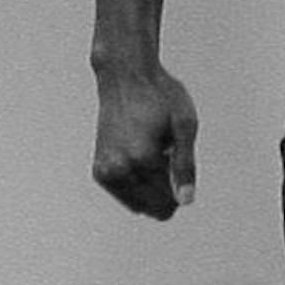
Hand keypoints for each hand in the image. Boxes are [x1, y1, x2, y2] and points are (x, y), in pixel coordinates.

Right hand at [91, 63, 198, 219]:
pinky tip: (141, 156)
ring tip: (153, 152)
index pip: (168, 202)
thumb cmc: (159, 96)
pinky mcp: (99, 171)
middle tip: (166, 154)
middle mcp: (118, 169)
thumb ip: (185, 167)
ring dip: (152, 187)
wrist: (125, 76)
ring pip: (138, 206)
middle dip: (166, 189)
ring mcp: (105, 172)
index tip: (179, 160)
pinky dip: (138, 184)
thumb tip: (185, 200)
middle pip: (153, 208)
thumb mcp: (184, 126)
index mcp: (141, 159)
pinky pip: (126, 196)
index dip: (181, 188)